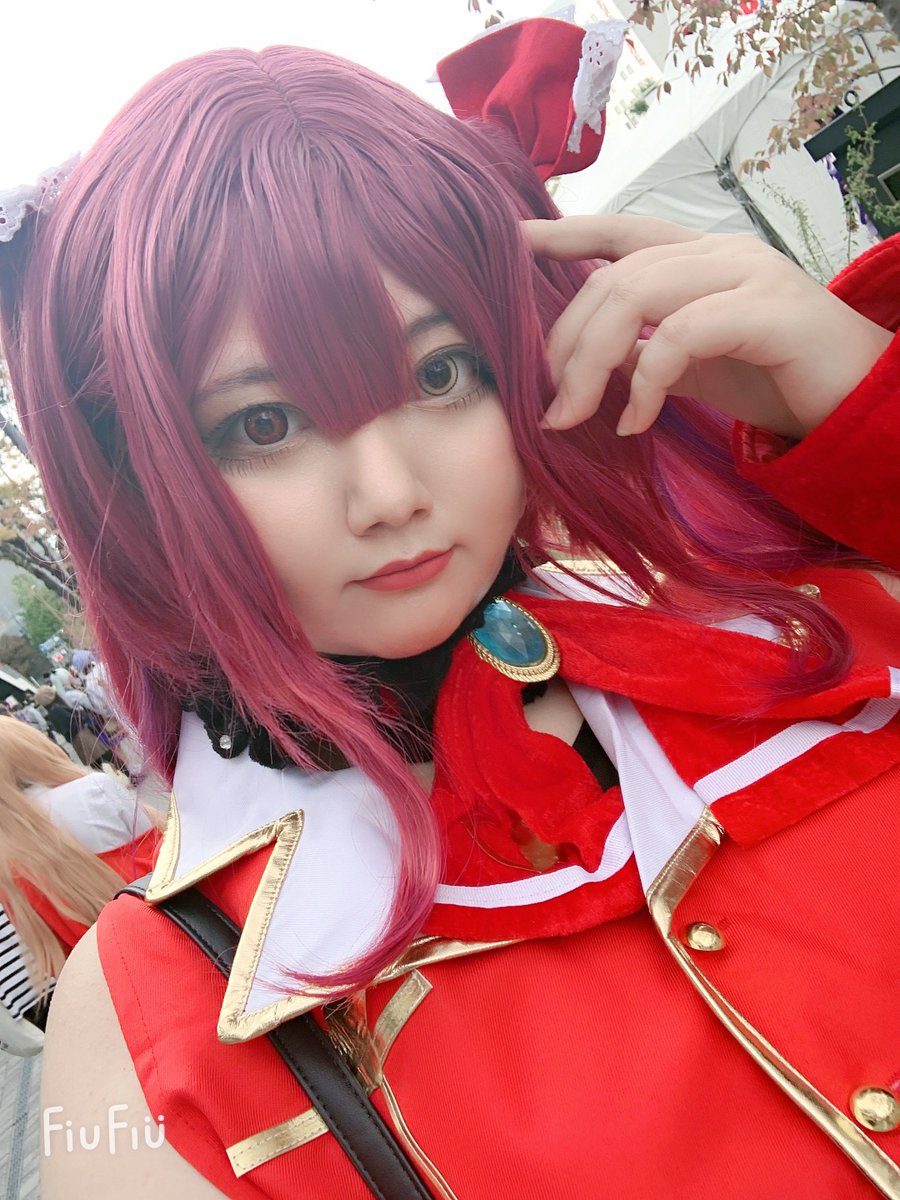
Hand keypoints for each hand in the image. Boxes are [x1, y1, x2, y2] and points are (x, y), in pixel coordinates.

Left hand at [525, 214, 893, 437]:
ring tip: (572, 415)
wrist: (860, 401)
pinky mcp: (770, 313)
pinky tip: (635, 422)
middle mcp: (722, 252)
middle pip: (615, 274)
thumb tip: (585, 363)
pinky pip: (682, 336)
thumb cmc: (777, 378)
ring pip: (638, 295)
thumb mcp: (697, 361)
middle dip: (566, 339)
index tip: (515, 244)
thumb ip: (648, 347)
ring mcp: (749, 275)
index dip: (566, 234)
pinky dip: (645, 382)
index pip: (623, 232)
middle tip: (546, 401)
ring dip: (590, 363)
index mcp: (703, 256)